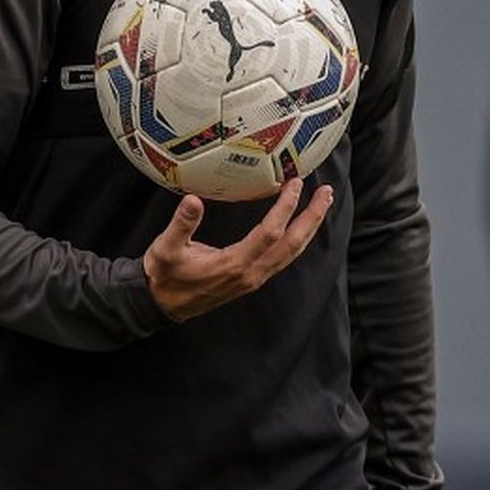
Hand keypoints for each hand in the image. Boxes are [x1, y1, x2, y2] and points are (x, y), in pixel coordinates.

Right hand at [142, 178, 334, 321]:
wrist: (162, 305)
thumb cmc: (165, 275)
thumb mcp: (165, 249)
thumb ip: (181, 225)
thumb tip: (193, 200)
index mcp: (233, 264)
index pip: (269, 233)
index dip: (285, 208)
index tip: (295, 184)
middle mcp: (251, 274)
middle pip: (292, 245)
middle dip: (312, 218)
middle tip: (326, 192)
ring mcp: (254, 278)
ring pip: (291, 253)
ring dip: (309, 228)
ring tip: (322, 204)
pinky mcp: (252, 279)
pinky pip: (283, 258)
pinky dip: (297, 239)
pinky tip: (302, 226)